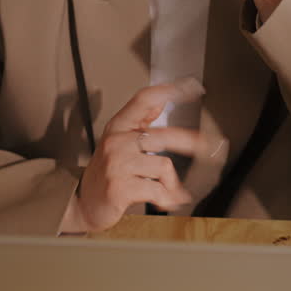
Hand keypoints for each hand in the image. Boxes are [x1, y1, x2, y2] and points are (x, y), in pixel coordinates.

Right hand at [68, 80, 207, 232]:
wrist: (82, 204)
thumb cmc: (106, 173)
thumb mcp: (118, 142)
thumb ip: (139, 122)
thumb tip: (161, 100)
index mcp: (118, 127)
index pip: (144, 100)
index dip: (169, 90)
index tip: (191, 86)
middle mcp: (116, 142)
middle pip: (163, 135)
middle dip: (191, 142)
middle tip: (207, 145)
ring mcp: (117, 164)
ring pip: (163, 166)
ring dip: (171, 183)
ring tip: (167, 191)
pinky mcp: (121, 188)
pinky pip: (158, 190)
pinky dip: (167, 198)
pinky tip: (165, 201)